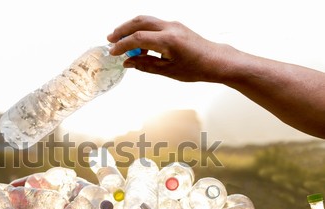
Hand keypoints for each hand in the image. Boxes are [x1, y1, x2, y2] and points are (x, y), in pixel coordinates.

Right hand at [107, 15, 232, 82]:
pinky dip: (141, 31)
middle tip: (110, 40)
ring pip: (146, 20)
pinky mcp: (174, 26)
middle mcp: (170, 28)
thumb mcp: (168, 71)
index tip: (113, 52)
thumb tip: (128, 62)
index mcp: (169, 41)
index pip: (138, 38)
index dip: (122, 45)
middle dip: (122, 30)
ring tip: (120, 41)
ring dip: (130, 28)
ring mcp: (173, 24)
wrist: (215, 60)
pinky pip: (153, 24)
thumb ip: (145, 65)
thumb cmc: (196, 68)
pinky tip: (138, 45)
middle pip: (139, 22)